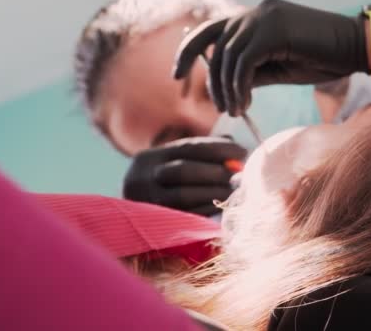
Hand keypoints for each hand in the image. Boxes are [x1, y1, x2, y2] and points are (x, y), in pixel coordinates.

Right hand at [123, 137, 246, 215]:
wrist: (128, 219)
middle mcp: (143, 177)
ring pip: (183, 195)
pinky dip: (206, 210)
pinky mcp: (153, 224)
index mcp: (151, 157)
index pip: (188, 147)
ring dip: (214, 192)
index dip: (218, 148)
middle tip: (239, 175)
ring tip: (233, 191)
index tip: (242, 152)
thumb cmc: (165, 185)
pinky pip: (185, 216)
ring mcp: (146, 202)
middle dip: (216, 172)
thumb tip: (236, 149)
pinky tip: (221, 206)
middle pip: (183, 170)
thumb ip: (202, 153)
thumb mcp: (174, 164)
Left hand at [173, 0, 369, 116]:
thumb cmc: (319, 59)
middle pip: (213, 43)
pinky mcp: (274, 30)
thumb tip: (224, 88)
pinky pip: (244, 62)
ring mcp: (264, 17)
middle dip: (209, 78)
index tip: (177, 75)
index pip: (209, 31)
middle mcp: (254, 12)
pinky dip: (239, 86)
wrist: (354, 48)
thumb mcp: (276, 68)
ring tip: (235, 110)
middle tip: (217, 107)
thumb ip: (249, 72)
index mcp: (253, 17)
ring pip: (228, 56)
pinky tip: (244, 104)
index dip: (188, 51)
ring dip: (227, 88)